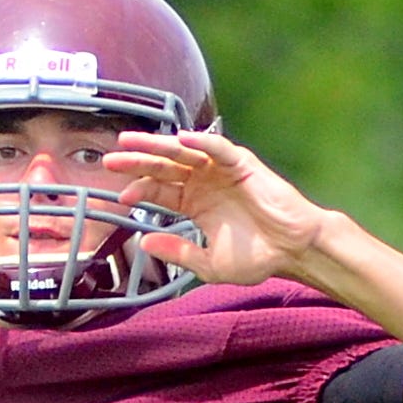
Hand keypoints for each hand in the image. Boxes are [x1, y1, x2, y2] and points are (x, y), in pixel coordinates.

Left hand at [105, 128, 332, 286]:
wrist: (292, 251)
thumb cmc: (256, 257)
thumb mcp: (208, 263)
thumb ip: (177, 251)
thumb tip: (144, 243)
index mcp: (195, 203)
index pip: (160, 190)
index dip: (140, 189)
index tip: (121, 196)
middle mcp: (205, 183)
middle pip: (164, 166)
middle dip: (137, 161)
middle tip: (110, 159)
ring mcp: (221, 171)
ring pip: (184, 152)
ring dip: (158, 145)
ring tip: (132, 142)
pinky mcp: (242, 164)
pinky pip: (219, 148)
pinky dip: (202, 141)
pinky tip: (182, 139)